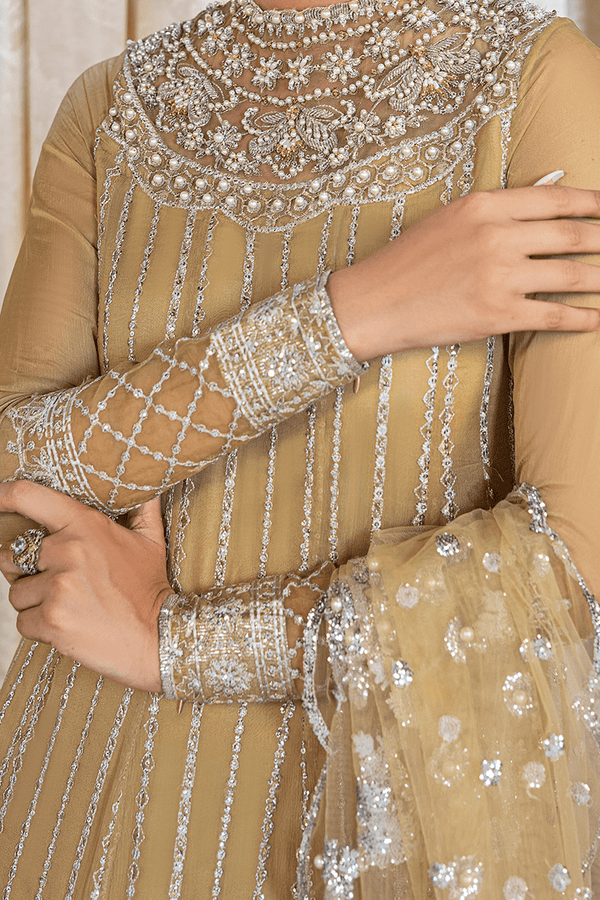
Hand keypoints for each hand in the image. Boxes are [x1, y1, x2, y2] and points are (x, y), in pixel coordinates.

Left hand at [0, 482, 171, 691]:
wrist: (159, 636)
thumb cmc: (150, 587)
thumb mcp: (150, 540)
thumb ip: (140, 507)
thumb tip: (141, 482)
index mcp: (86, 525)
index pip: (29, 498)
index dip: (2, 496)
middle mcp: (67, 552)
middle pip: (12, 557)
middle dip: (27, 571)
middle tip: (58, 582)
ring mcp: (58, 588)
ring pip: (16, 593)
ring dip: (35, 602)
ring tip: (69, 606)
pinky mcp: (52, 621)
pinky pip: (23, 622)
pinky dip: (40, 627)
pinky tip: (69, 625)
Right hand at [329, 184, 599, 360]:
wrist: (373, 303)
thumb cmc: (408, 261)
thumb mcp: (450, 218)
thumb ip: (499, 208)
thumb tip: (552, 192)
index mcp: (484, 206)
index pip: (557, 199)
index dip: (595, 205)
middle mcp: (496, 236)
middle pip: (573, 235)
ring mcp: (498, 276)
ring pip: (571, 275)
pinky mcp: (496, 315)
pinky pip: (553, 316)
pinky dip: (583, 318)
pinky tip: (599, 318)